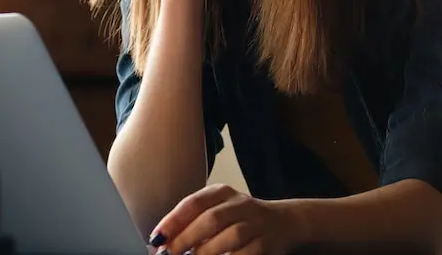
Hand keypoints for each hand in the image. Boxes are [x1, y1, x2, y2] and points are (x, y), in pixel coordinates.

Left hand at [150, 185, 304, 254]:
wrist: (283, 222)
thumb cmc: (239, 218)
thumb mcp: (217, 210)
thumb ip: (193, 222)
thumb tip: (163, 242)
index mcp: (222, 193)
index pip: (194, 203)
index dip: (173, 221)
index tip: (157, 238)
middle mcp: (239, 204)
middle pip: (211, 219)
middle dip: (187, 238)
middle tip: (171, 253)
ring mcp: (255, 223)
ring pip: (230, 236)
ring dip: (207, 251)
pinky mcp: (265, 243)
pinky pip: (245, 254)